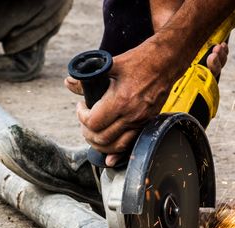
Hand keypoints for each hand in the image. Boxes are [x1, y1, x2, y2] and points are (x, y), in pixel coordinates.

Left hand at [67, 43, 174, 165]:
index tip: (81, 107)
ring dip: (100, 145)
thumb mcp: (111, 64)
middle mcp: (131, 115)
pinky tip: (110, 159)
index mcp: (120, 101)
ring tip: (93, 133)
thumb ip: (88, 76)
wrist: (165, 63)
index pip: (93, 122)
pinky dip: (118, 154)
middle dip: (87, 132)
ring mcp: (141, 121)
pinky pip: (131, 144)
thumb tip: (69, 82)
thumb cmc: (140, 61)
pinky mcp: (147, 123)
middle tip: (84, 120)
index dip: (81, 117)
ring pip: (115, 146)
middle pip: (102, 138)